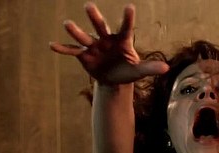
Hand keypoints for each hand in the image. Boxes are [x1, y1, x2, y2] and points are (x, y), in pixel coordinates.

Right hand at [50, 3, 168, 84]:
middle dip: (94, 17)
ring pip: (84, 36)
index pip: (126, 28)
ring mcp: (94, 46)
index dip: (128, 18)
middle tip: (88, 6)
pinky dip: (63, 49)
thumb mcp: (139, 71)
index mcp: (122, 40)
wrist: (113, 80)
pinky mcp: (84, 55)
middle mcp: (107, 39)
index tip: (129, 6)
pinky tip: (52, 45)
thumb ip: (151, 67)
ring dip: (76, 31)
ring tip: (67, 23)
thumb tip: (166, 68)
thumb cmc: (128, 71)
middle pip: (101, 26)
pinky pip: (73, 51)